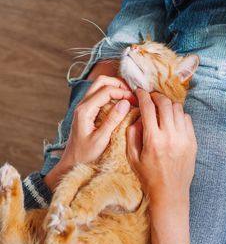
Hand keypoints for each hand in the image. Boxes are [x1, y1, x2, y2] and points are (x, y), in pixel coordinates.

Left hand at [44, 75, 135, 191]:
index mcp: (85, 110)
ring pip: (99, 86)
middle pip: (101, 82)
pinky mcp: (86, 111)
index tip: (135, 101)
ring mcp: (83, 107)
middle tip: (132, 95)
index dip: (123, 92)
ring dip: (115, 88)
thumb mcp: (101, 140)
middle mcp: (82, 105)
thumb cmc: (85, 155)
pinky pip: (99, 95)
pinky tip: (120, 104)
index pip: (106, 90)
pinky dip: (111, 95)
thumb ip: (113, 120)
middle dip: (118, 85)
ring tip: (128, 98)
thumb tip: (126, 102)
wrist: (71, 162)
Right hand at [127, 89, 196, 243]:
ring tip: (161, 107)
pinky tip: (172, 120)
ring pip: (177, 109)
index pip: (148, 107)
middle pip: (165, 103)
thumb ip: (132, 134)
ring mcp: (184, 138)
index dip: (142, 95)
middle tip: (150, 97)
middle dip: (156, 96)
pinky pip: (187, 119)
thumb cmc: (148, 176)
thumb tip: (138, 117)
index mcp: (153, 140)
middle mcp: (170, 136)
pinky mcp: (193, 142)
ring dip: (167, 104)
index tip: (139, 91)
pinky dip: (178, 114)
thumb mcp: (132, 157)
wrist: (170, 193)